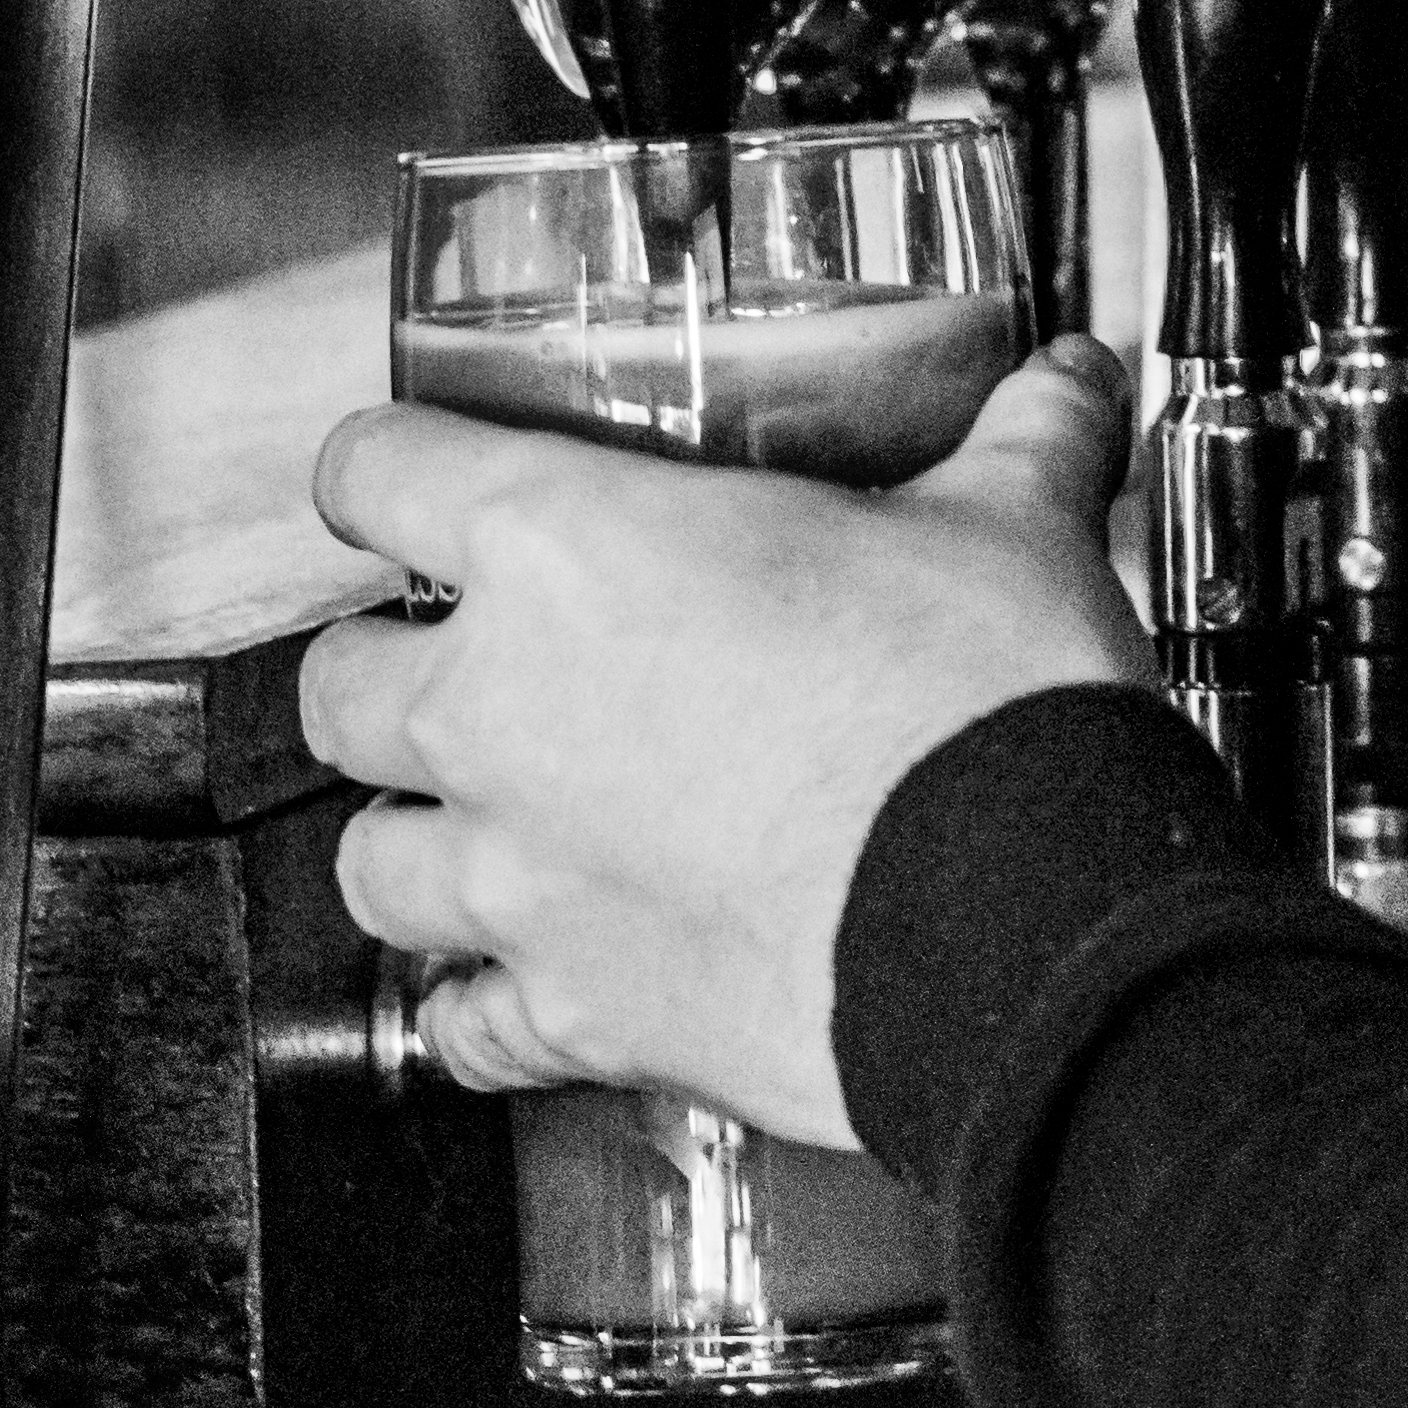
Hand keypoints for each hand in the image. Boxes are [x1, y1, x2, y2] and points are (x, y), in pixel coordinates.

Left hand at [297, 336, 1149, 1134]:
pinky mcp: (570, 1014)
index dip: (381, 471)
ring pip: (368, 862)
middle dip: (383, 674)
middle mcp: (498, 709)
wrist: (1029, 922)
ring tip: (474, 830)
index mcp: (562, 546)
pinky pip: (459, 1022)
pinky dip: (479, 1005)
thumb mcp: (1009, 527)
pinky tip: (523, 985)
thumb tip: (1070, 386)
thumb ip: (1019, 444)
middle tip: (462, 669)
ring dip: (411, 841)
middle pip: (337, 683)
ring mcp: (518, 877)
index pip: (374, 472)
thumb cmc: (988, 709)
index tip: (399, 487)